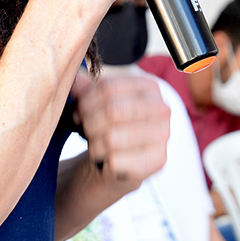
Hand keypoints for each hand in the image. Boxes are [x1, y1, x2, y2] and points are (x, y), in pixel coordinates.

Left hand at [72, 72, 170, 187]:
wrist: (123, 160)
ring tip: (93, 142)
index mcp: (149, 87)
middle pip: (112, 111)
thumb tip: (76, 79)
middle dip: (89, 121)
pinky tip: (105, 157)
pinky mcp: (157, 160)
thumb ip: (86, 89)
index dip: (85, 100)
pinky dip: (103, 160)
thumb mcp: (97, 103)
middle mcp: (162, 108)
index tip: (77, 110)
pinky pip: (116, 159)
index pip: (108, 88)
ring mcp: (163, 135)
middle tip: (82, 127)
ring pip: (111, 138)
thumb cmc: (111, 126)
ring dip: (94, 143)